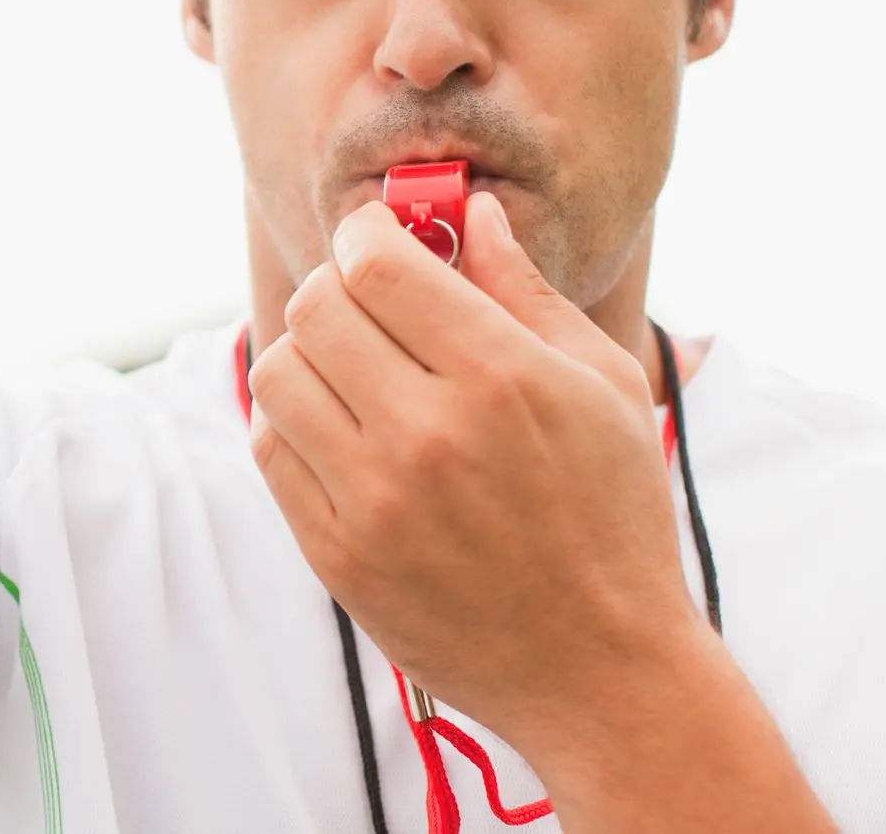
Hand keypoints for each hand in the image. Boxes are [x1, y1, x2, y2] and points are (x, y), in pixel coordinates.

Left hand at [246, 191, 702, 749]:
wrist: (604, 672)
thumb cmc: (615, 518)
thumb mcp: (603, 387)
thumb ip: (525, 290)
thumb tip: (472, 213)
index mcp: (499, 379)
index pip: (376, 264)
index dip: (366, 232)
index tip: (379, 235)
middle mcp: (426, 434)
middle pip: (315, 308)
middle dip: (338, 287)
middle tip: (370, 303)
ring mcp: (372, 499)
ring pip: (277, 372)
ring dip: (308, 354)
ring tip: (356, 370)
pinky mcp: (336, 553)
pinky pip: (270, 448)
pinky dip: (293, 423)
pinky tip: (343, 431)